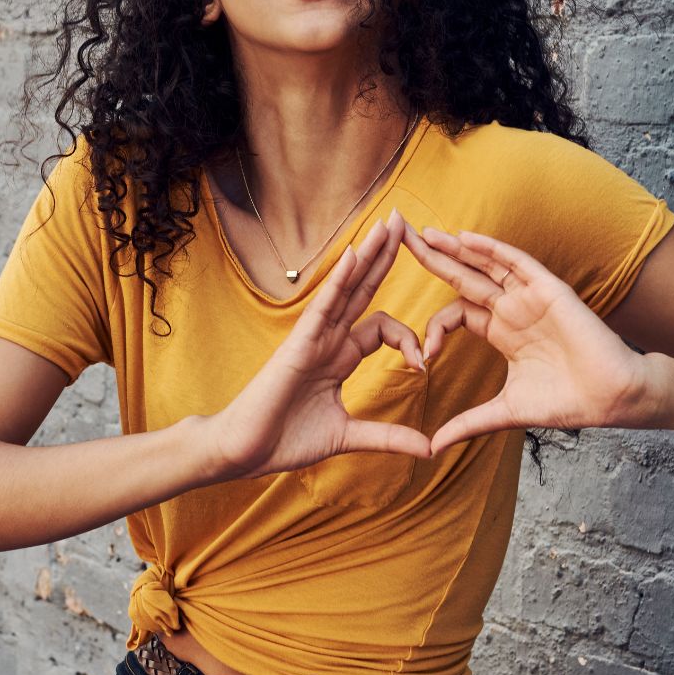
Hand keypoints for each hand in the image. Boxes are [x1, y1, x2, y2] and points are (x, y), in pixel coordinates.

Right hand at [206, 208, 432, 481]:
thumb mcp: (348, 436)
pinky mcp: (299, 343)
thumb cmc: (285, 441)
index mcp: (340, 357)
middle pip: (364, 288)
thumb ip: (387, 437)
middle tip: (408, 222)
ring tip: (392, 223)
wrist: (244, 451)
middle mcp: (329, 339)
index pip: (383, 327)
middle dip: (386, 256)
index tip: (423, 367)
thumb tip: (429, 449)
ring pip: (348, 287)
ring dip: (370, 254)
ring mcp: (314, 337)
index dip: (409, 339)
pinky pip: (324, 304)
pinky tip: (355, 253)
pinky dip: (340, 279)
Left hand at [400, 220, 654, 454]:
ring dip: (455, 247)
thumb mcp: (505, 412)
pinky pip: (516, 262)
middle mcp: (512, 309)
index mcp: (501, 332)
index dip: (434, 328)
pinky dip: (490, 249)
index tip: (423, 358)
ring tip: (423, 232)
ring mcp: (529, 296)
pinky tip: (463, 238)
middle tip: (398, 237)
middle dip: (431, 258)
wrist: (611, 398)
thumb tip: (432, 448)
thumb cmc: (567, 402)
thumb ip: (468, 423)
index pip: (456, 314)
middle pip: (463, 276)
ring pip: (485, 263)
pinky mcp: (549, 290)